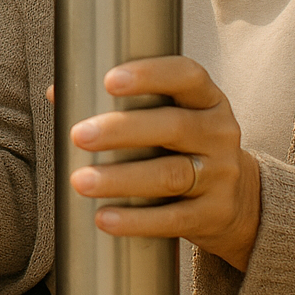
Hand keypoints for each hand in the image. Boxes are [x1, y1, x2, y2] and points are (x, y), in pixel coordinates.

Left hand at [58, 56, 260, 271]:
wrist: (238, 200)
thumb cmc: (182, 146)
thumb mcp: (168, 115)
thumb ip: (119, 102)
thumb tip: (55, 92)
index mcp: (206, 99)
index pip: (187, 75)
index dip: (150, 74)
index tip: (108, 81)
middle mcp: (219, 132)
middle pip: (174, 126)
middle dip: (122, 130)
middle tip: (78, 135)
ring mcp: (221, 175)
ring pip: (170, 175)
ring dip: (121, 178)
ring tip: (81, 181)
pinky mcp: (214, 214)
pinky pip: (173, 219)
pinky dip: (136, 220)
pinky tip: (104, 218)